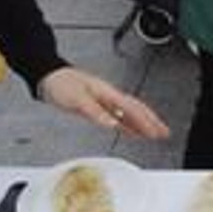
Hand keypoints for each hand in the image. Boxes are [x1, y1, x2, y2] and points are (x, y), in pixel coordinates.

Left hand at [39, 67, 170, 138]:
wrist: (49, 78)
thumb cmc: (61, 83)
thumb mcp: (77, 99)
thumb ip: (95, 112)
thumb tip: (111, 123)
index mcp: (107, 92)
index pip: (131, 108)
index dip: (145, 121)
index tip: (155, 131)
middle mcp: (109, 96)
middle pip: (136, 109)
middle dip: (151, 121)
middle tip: (163, 133)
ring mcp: (105, 101)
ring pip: (130, 113)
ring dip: (143, 123)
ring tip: (154, 133)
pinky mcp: (98, 106)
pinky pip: (119, 116)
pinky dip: (128, 125)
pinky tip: (132, 131)